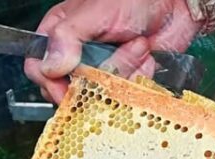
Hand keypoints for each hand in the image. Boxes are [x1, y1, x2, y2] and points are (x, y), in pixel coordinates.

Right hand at [25, 0, 200, 103]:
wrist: (174, 6)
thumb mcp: (93, 13)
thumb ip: (67, 38)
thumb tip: (49, 67)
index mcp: (61, 34)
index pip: (39, 67)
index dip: (50, 83)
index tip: (65, 91)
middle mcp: (81, 55)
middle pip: (72, 88)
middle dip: (95, 79)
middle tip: (112, 63)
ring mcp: (106, 69)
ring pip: (104, 92)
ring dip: (125, 69)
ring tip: (138, 45)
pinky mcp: (129, 78)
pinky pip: (128, 94)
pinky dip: (140, 75)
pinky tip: (147, 55)